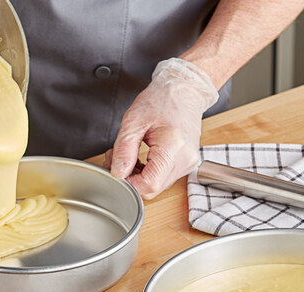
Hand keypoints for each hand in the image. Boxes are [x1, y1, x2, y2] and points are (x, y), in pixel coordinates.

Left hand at [108, 58, 217, 199]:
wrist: (185, 90)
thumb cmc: (162, 99)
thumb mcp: (134, 120)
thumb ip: (124, 150)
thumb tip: (117, 173)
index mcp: (173, 148)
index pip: (149, 184)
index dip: (128, 183)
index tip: (116, 169)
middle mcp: (184, 161)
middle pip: (152, 188)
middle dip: (130, 178)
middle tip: (117, 159)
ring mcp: (187, 165)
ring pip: (156, 185)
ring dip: (137, 175)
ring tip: (128, 154)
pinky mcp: (185, 165)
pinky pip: (162, 178)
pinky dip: (147, 172)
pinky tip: (140, 158)